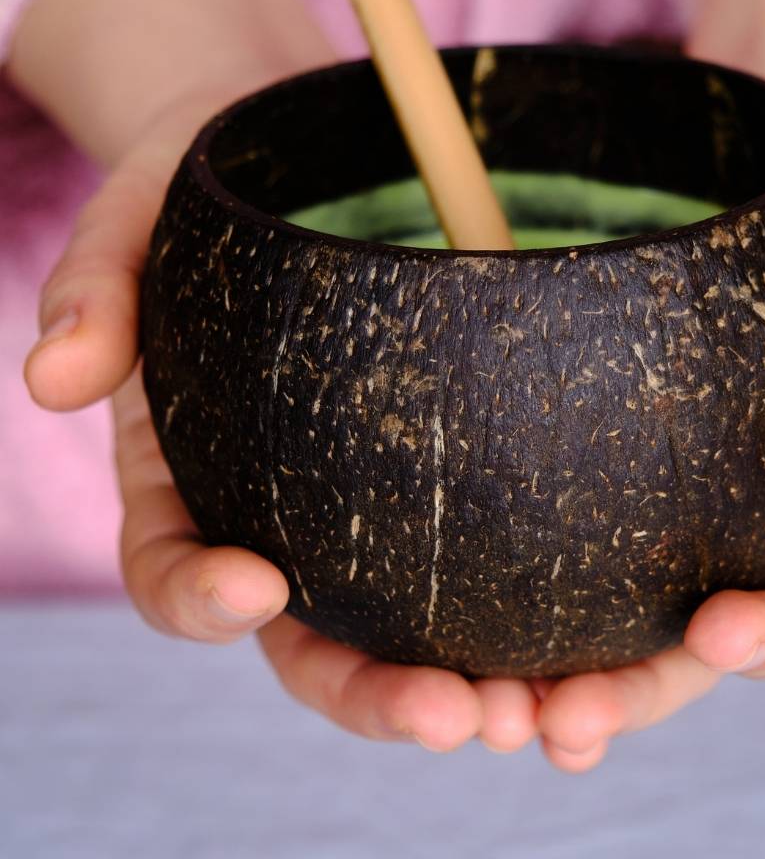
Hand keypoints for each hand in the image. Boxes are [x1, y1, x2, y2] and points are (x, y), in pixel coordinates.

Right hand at [22, 97, 547, 756]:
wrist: (309, 163)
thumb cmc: (214, 190)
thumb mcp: (142, 218)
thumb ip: (95, 289)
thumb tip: (49, 381)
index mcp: (191, 476)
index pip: (177, 567)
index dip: (202, 597)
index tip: (257, 585)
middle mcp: (281, 517)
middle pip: (312, 640)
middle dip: (372, 693)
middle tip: (451, 717)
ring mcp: (367, 513)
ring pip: (409, 634)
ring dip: (470, 689)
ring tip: (542, 716)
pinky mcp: (449, 486)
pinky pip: (483, 569)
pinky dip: (528, 622)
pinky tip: (592, 650)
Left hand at [530, 95, 764, 770]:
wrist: (732, 179)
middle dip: (754, 645)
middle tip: (705, 641)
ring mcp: (705, 528)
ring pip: (680, 645)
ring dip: (630, 690)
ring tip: (556, 719)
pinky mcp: (622, 516)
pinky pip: (595, 600)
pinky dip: (554, 652)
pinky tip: (490, 682)